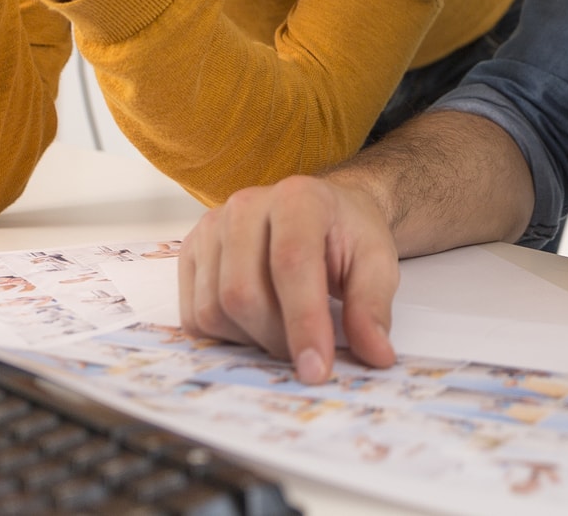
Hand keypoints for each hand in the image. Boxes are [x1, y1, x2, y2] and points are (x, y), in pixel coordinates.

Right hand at [178, 176, 400, 384]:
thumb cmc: (346, 235)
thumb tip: (375, 354)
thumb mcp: (377, 262)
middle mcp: (246, 205)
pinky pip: (194, 317)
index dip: (303, 323)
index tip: (317, 369)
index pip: (291, 263)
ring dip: (252, 340)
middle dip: (277, 339)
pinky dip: (226, 337)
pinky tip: (257, 325)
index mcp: (298, 197)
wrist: (321, 211)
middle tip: (309, 352)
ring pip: (214, 310)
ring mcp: (211, 227)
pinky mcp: (190, 253)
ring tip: (285, 330)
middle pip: (242, 293)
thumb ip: (373, 306)